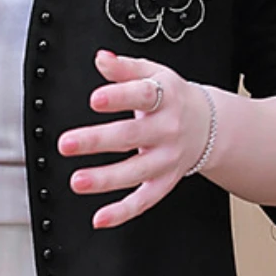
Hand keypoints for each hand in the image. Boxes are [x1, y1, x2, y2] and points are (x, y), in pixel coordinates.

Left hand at [58, 50, 210, 229]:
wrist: (208, 125)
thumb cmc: (173, 98)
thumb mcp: (153, 73)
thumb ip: (124, 67)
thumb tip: (102, 58)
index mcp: (164, 98)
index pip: (142, 95)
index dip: (119, 97)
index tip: (95, 100)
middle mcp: (166, 129)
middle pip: (131, 136)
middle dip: (97, 141)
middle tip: (66, 144)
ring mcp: (166, 158)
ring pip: (135, 172)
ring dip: (105, 179)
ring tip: (78, 180)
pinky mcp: (164, 181)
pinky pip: (144, 200)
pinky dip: (123, 212)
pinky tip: (100, 217)